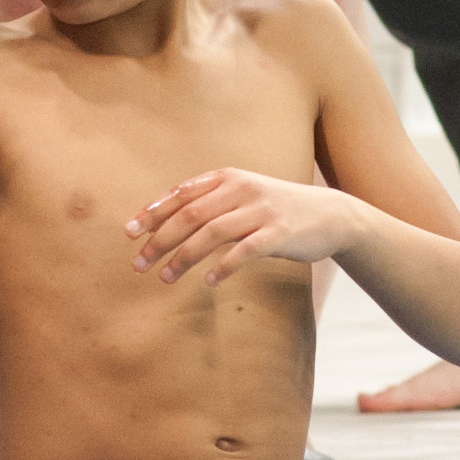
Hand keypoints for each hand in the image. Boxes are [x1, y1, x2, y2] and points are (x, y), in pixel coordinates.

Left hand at [127, 168, 364, 287]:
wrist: (330, 214)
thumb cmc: (277, 209)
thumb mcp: (243, 195)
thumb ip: (209, 203)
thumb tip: (163, 222)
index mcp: (228, 178)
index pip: (181, 194)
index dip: (153, 212)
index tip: (129, 233)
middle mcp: (242, 189)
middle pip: (190, 215)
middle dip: (160, 240)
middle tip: (138, 263)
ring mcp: (261, 210)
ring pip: (212, 233)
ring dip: (184, 257)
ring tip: (165, 278)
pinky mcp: (279, 233)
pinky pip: (244, 251)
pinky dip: (223, 266)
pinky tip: (209, 281)